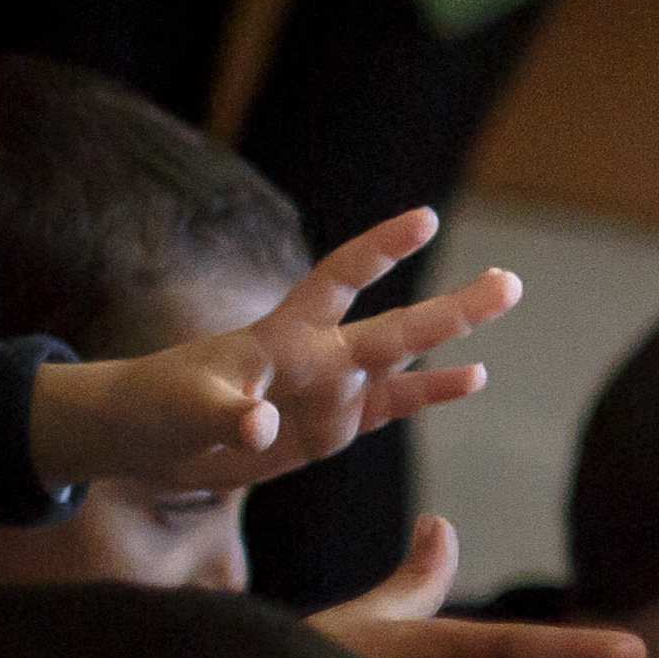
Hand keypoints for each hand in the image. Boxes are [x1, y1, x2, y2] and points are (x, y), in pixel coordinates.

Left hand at [26, 210, 521, 497]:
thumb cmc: (159, 405)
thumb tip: (262, 427)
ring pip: (406, 357)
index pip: (340, 279)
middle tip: (510, 281)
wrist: (148, 437)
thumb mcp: (184, 408)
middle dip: (454, 307)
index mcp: (285, 335)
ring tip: (505, 294)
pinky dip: (433, 393)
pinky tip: (474, 376)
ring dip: (454, 333)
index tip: (426, 220)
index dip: (381, 249)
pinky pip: (394, 405)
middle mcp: (321, 354)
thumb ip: (225, 415)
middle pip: (397, 325)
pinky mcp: (332, 426)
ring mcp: (332, 389)